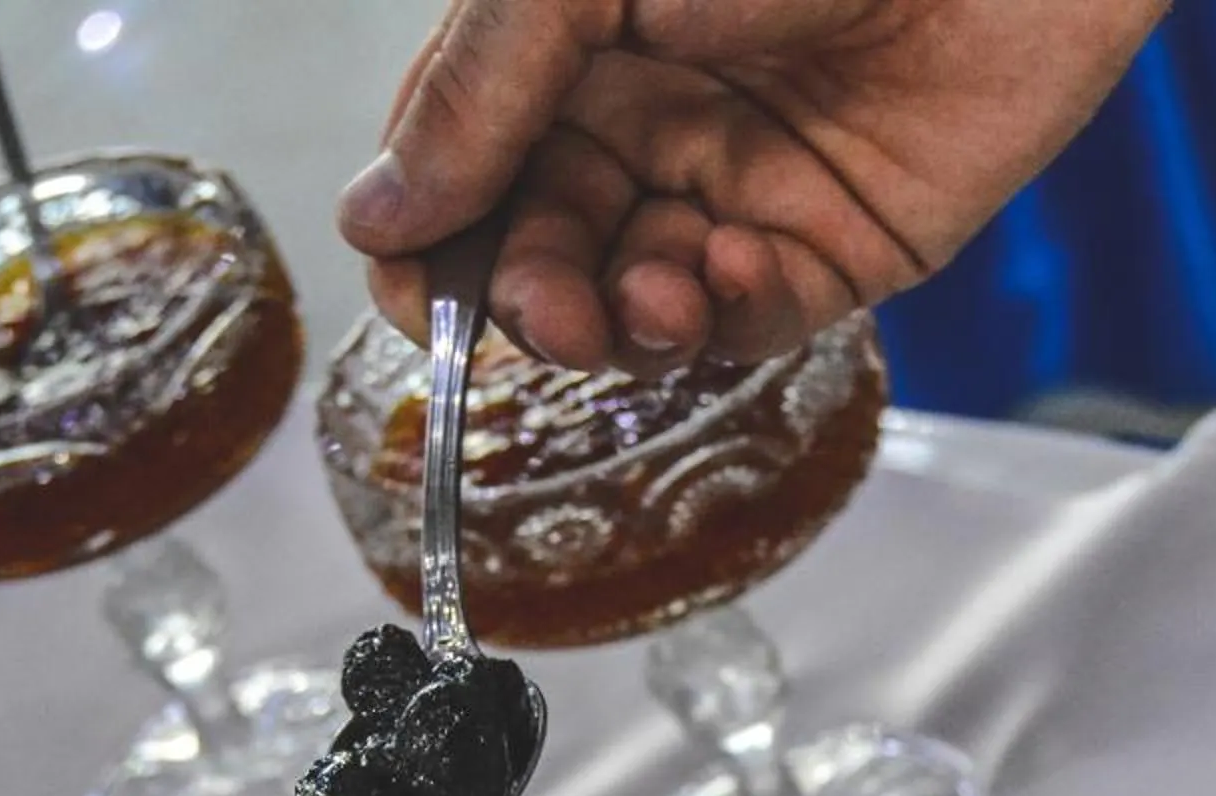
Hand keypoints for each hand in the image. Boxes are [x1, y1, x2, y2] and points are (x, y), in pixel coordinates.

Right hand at [337, 0, 1166, 374]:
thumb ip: (481, 94)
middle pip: (545, 258)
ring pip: (642, 307)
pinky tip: (728, 272)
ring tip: (650, 296)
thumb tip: (374, 215)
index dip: (429, 250)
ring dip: (628, 324)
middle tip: (549, 313)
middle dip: (533, 302)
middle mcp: (650, 125)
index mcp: (570, 51)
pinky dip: (726, 317)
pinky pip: (755, 320)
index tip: (417, 299)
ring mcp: (743, 190)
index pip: (465, 179)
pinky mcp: (841, 244)